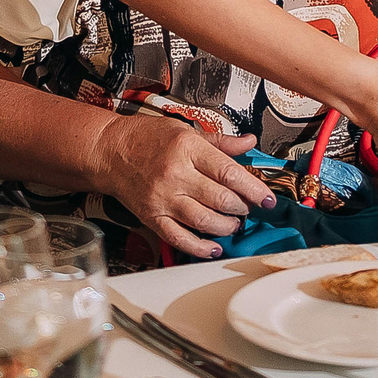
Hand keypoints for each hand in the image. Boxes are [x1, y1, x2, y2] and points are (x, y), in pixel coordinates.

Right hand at [92, 116, 276, 258]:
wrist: (109, 151)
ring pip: (204, 221)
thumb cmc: (147, 138)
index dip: (254, 189)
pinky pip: (179, 238)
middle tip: (248, 208)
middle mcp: (176, 174)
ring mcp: (163, 198)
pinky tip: (213, 246)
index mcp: (187, 148)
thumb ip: (220, 141)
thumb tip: (249, 143)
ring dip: (226, 226)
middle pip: (220, 199)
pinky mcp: (152, 216)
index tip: (267, 199)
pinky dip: (199, 247)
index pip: (229, 173)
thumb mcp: (185, 130)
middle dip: (242, 208)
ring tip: (233, 223)